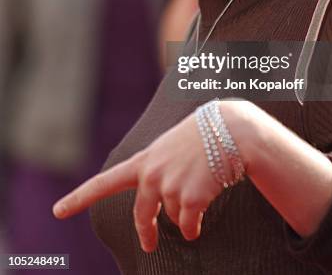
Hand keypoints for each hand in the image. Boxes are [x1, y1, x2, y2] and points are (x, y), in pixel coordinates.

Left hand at [52, 109, 226, 251]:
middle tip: (149, 245)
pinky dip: (195, 226)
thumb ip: (159, 166)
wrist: (231, 129)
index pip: (106, 182)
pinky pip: (189, 225)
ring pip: (173, 218)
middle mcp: (151, 174)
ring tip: (201, 191)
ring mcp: (169, 186)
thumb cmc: (205, 133)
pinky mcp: (189, 198)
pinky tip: (202, 217)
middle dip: (146, 232)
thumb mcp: (172, 144)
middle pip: (142, 215)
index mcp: (145, 160)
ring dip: (185, 215)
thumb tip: (164, 203)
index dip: (80, 197)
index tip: (58, 210)